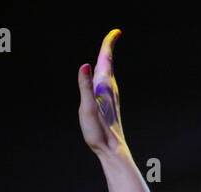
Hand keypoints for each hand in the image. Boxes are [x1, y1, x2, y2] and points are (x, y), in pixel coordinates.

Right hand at [77, 29, 129, 158]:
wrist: (112, 150)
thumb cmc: (99, 131)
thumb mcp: (87, 108)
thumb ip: (85, 86)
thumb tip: (85, 65)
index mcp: (104, 87)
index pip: (106, 60)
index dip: (109, 45)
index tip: (116, 32)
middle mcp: (110, 90)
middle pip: (109, 64)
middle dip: (108, 48)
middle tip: (113, 35)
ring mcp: (110, 98)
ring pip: (109, 74)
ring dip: (107, 61)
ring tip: (107, 51)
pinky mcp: (109, 105)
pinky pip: (107, 84)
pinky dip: (105, 74)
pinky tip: (104, 79)